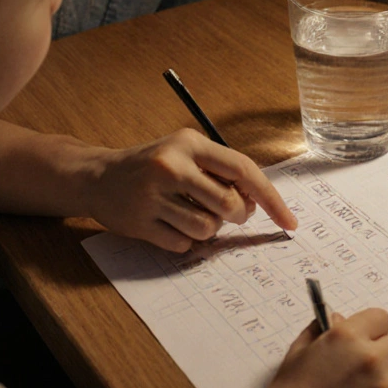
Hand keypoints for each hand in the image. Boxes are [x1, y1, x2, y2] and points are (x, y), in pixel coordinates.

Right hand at [84, 129, 297, 251]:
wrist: (98, 177)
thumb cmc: (153, 165)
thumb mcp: (186, 153)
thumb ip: (221, 172)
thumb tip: (259, 203)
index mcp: (189, 143)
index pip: (243, 170)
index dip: (271, 198)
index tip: (289, 221)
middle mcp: (171, 166)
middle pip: (228, 204)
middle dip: (237, 216)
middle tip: (228, 213)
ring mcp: (153, 195)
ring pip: (207, 228)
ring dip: (207, 229)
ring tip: (190, 214)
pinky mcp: (140, 223)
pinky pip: (183, 244)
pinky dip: (184, 240)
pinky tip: (169, 224)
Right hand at [257, 309, 387, 387]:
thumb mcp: (301, 350)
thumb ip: (324, 328)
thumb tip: (340, 319)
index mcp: (347, 336)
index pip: (382, 318)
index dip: (372, 328)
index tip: (365, 338)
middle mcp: (369, 358)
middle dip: (380, 354)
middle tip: (359, 368)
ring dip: (386, 380)